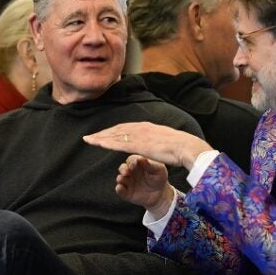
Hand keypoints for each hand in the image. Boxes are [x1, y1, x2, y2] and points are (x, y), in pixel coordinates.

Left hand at [83, 122, 212, 170]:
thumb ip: (154, 140)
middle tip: (88, 138)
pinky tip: (99, 144)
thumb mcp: (163, 141)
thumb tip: (151, 143)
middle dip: (101, 134)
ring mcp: (140, 136)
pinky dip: (108, 143)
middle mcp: (141, 128)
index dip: (111, 132)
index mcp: (146, 127)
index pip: (124, 128)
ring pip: (115, 136)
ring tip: (88, 140)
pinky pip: (120, 144)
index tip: (101, 135)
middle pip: (116, 130)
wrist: (187, 147)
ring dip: (101, 138)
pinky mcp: (140, 145)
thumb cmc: (179, 147)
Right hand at [115, 155, 173, 216]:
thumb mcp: (158, 169)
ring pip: (120, 178)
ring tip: (122, 179)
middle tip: (126, 172)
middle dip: (123, 169)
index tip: (134, 164)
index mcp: (137, 163)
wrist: (161, 194)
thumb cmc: (159, 177)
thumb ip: (149, 164)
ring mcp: (128, 182)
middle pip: (122, 168)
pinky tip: (120, 188)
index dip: (131, 161)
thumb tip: (140, 158)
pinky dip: (119, 189)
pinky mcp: (126, 193)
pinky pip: (120, 190)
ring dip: (120, 178)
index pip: (131, 159)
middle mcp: (130, 172)